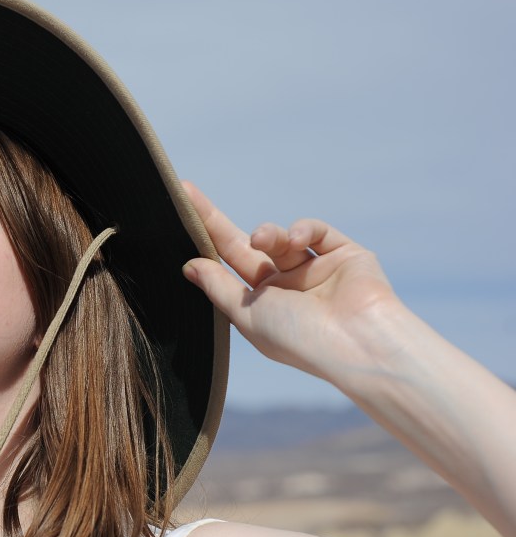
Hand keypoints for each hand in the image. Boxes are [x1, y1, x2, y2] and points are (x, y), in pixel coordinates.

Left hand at [180, 182, 400, 382]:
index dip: (203, 243)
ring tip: (263, 240)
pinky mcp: (345, 255)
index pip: (225, 268)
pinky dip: (303, 229)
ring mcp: (316, 270)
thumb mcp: (247, 313)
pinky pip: (315, 231)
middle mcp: (288, 288)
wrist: (358, 342)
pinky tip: (297, 240)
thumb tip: (189, 266)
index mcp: (263, 305)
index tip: (179, 217)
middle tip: (188, 194)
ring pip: (280, 238)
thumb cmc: (298, 337)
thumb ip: (218, 287)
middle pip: (244, 246)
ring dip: (267, 233)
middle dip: (215, 221)